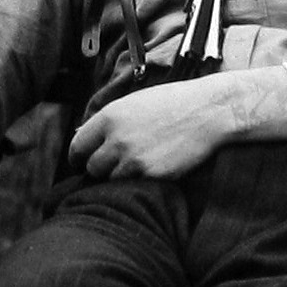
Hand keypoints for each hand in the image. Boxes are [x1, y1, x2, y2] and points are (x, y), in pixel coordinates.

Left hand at [69, 77, 231, 180]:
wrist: (209, 111)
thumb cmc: (172, 103)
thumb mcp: (134, 103)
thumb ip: (107, 120)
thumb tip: (80, 133)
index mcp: (109, 117)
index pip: (78, 146)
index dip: (78, 157)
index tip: (81, 162)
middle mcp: (117, 139)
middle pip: (91, 167)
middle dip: (98, 168)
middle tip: (108, 167)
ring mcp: (134, 159)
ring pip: (110, 179)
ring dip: (117, 176)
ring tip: (133, 165)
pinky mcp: (152, 174)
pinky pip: (133, 184)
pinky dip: (137, 181)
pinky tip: (150, 169)